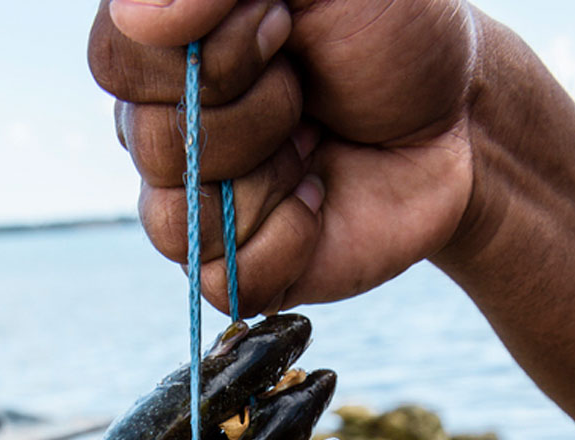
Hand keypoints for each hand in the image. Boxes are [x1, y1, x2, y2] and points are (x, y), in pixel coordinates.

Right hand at [88, 0, 479, 314]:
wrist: (460, 118)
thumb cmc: (392, 30)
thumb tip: (137, 15)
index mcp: (169, 43)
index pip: (114, 59)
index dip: (198, 55)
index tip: (280, 23)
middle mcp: (168, 122)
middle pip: (147, 142)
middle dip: (254, 112)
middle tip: (308, 87)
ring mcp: (198, 202)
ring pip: (177, 220)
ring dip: (268, 177)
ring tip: (314, 146)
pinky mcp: (237, 270)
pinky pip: (223, 278)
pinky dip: (287, 240)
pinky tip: (318, 202)